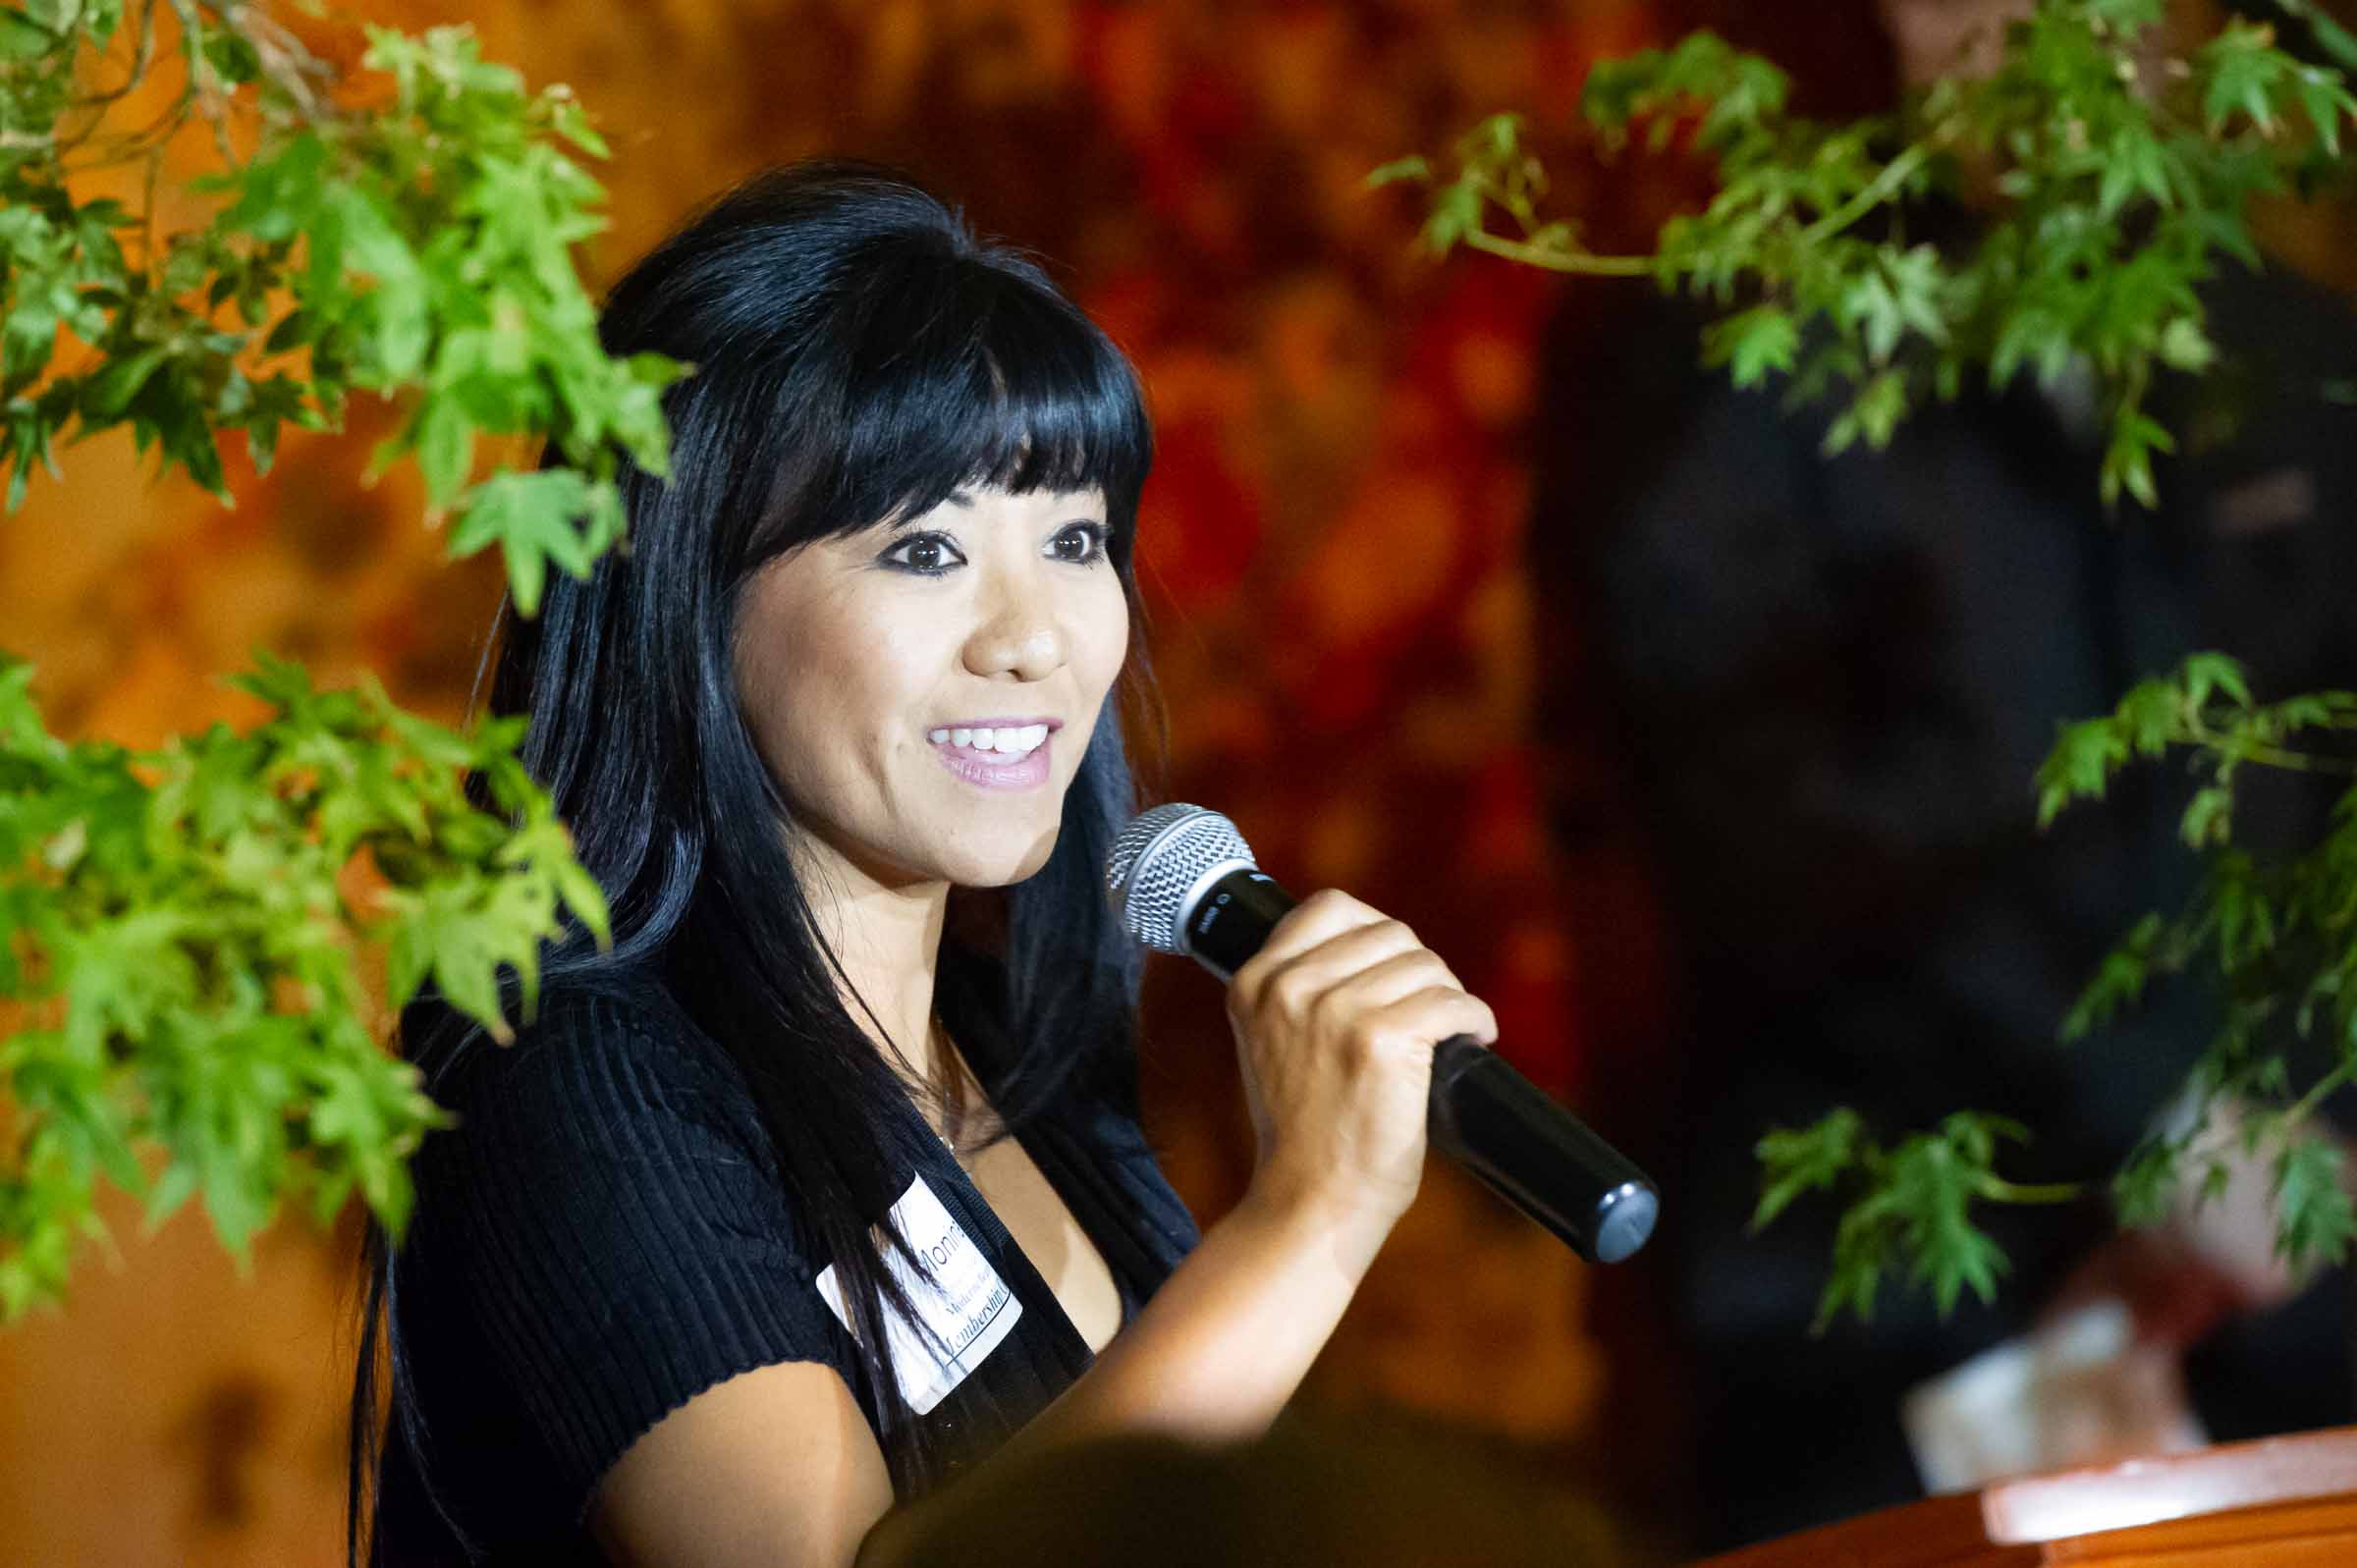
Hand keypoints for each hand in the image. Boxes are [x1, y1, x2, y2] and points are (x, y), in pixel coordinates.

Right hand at [1224, 890, 1497, 1244]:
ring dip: (1449, 995)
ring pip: (1425, 965)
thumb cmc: (1301, 1131)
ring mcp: (1334, 1011)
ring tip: (1447, 1031)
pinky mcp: (1381, 1041)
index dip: (1375, 929)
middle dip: (1419, 968)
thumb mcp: (1271, 1042)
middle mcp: (1289, 988)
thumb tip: (1371, 946)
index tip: (1393, 965)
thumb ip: (1298, 991)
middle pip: (1389, 933)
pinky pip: (1452, 1003)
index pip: (1330, 907)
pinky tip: (1476, 1037)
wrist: (1310, 1200)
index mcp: (1254, 981)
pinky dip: (1475, 1018)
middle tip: (1429, 1008)